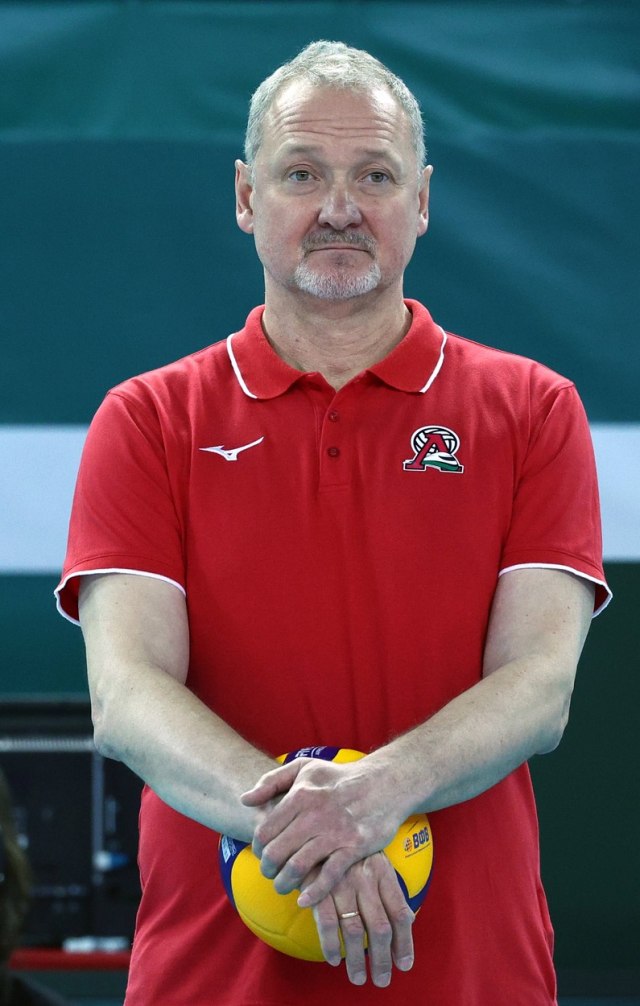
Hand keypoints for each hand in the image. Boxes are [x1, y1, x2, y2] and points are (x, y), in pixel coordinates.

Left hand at [241, 756, 401, 905]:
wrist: (384, 783)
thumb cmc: (338, 777)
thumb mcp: (304, 768)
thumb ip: (271, 781)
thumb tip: (244, 800)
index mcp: (300, 795)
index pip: (265, 830)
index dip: (258, 847)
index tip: (261, 853)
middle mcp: (315, 814)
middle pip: (277, 852)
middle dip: (267, 869)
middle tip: (269, 874)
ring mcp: (335, 832)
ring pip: (298, 866)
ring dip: (284, 883)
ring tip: (282, 886)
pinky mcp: (355, 847)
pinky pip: (329, 876)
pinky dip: (313, 892)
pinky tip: (303, 900)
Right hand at [312, 853, 414, 987]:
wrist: (314, 823)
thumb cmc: (347, 848)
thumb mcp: (373, 860)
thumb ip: (388, 889)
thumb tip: (408, 921)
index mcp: (383, 871)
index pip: (400, 913)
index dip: (405, 943)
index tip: (404, 964)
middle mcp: (365, 878)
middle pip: (380, 928)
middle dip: (383, 960)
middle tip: (382, 980)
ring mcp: (342, 882)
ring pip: (355, 931)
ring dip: (357, 961)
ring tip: (358, 979)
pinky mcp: (318, 886)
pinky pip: (328, 924)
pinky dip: (331, 946)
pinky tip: (334, 960)